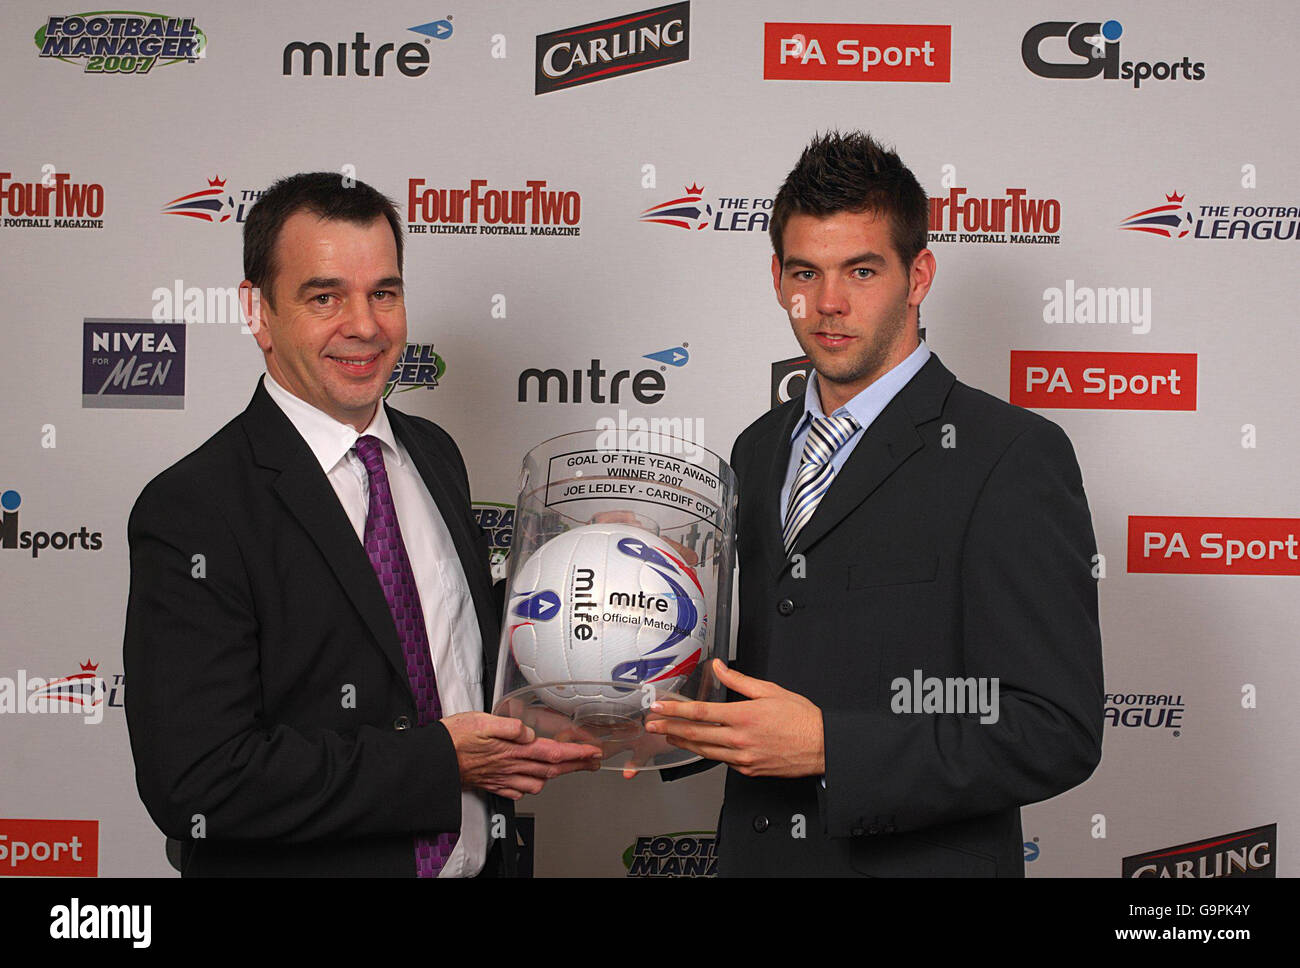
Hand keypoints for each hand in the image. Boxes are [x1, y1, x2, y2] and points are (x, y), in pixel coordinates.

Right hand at [441, 711, 602, 799]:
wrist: (435, 760)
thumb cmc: (455, 738)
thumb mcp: (482, 721)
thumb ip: (509, 727)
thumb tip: (529, 732)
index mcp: (513, 750)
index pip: (553, 751)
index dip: (576, 752)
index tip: (593, 751)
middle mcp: (511, 766)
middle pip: (552, 769)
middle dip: (576, 765)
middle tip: (593, 762)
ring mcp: (503, 777)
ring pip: (538, 782)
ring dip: (556, 775)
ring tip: (566, 767)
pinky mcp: (493, 783)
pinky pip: (519, 791)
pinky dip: (531, 786)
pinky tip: (532, 780)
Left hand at [645, 660, 824, 777]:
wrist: (822, 746)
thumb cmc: (801, 719)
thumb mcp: (770, 690)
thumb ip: (739, 680)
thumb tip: (719, 667)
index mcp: (743, 716)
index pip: (700, 713)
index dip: (676, 710)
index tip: (660, 708)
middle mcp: (740, 740)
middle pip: (696, 734)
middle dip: (670, 728)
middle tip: (652, 725)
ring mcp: (743, 758)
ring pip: (705, 751)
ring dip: (684, 743)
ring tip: (669, 736)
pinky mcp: (749, 770)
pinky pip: (722, 762)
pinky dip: (708, 753)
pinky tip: (699, 747)